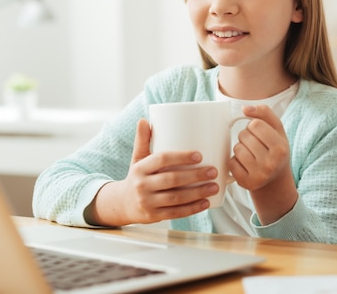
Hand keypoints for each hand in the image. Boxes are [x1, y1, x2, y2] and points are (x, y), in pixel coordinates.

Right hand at [85, 119, 218, 226]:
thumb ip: (143, 140)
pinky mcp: (154, 216)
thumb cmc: (136, 177)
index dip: (181, 157)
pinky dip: (192, 209)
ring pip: (176, 198)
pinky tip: (206, 203)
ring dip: (198, 193)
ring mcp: (147, 202)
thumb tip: (144, 120)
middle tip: (213, 171)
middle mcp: (142, 185)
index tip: (199, 155)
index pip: (161, 160)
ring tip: (214, 186)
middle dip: (195, 176)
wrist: (122, 204)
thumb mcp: (137, 158)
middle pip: (172, 179)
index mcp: (140, 168)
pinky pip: (175, 213)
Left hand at [229, 105, 297, 223]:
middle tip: (255, 145)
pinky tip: (245, 165)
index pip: (255, 124)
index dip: (254, 126)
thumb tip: (245, 108)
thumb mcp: (277, 130)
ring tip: (251, 154)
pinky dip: (235, 161)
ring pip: (237, 148)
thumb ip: (264, 113)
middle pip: (244, 135)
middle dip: (246, 136)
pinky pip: (231, 163)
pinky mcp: (246, 183)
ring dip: (240, 148)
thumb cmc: (275, 149)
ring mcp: (258, 175)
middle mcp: (271, 163)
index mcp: (280, 148)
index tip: (259, 133)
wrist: (275, 180)